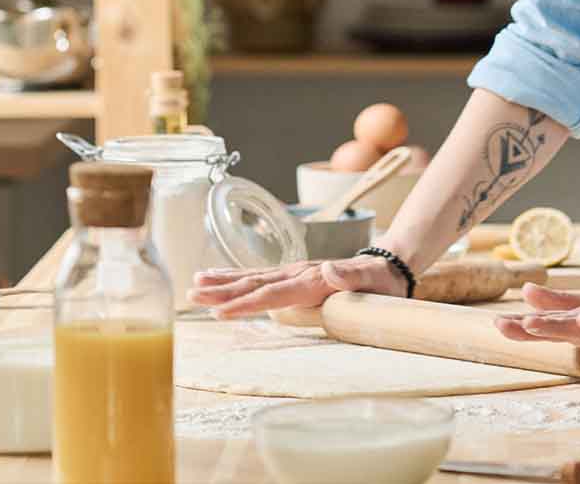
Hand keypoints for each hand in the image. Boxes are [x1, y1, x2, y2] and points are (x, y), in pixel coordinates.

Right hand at [187, 255, 406, 318]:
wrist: (389, 266)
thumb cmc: (382, 282)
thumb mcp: (374, 280)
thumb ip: (351, 276)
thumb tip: (330, 268)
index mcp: (312, 280)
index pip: (273, 294)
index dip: (246, 304)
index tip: (220, 312)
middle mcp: (298, 274)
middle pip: (254, 283)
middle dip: (222, 291)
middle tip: (191, 294)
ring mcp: (294, 273)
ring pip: (252, 278)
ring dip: (223, 282)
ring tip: (194, 284)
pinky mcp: (294, 276)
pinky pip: (260, 278)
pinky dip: (237, 279)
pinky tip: (218, 281)